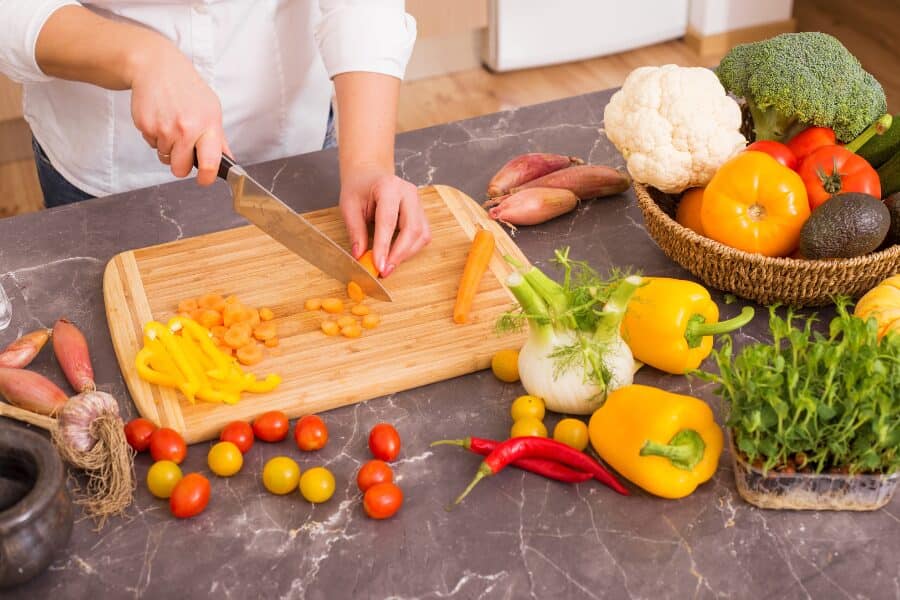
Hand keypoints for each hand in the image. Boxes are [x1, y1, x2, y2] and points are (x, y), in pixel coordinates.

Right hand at [129, 42, 230, 185]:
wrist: (157, 67)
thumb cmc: (187, 88)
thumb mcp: (211, 109)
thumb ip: (219, 139)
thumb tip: (227, 161)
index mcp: (207, 125)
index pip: (210, 162)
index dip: (207, 177)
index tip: (205, 180)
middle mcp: (186, 129)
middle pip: (180, 169)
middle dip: (181, 165)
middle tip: (183, 150)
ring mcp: (164, 128)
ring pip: (164, 157)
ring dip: (167, 148)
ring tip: (171, 125)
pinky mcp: (145, 126)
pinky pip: (151, 144)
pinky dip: (155, 136)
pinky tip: (160, 118)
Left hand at [340, 168, 430, 277]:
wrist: (370, 176)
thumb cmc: (359, 189)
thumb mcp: (349, 206)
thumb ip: (355, 231)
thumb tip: (359, 256)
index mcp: (389, 186)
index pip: (388, 221)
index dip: (384, 246)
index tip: (378, 265)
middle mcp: (409, 193)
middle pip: (412, 229)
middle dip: (399, 254)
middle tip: (385, 270)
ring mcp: (418, 203)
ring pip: (421, 235)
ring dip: (406, 254)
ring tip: (388, 265)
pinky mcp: (422, 214)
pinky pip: (422, 236)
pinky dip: (411, 249)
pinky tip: (397, 255)